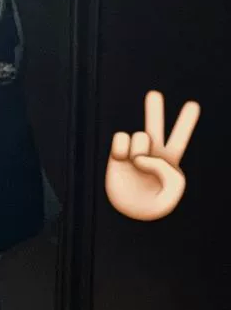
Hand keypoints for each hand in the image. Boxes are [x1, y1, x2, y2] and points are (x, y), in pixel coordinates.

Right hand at [104, 89, 199, 221]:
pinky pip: (120, 139)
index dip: (186, 121)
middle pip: (154, 126)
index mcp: (170, 161)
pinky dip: (122, 148)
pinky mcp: (116, 156)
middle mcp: (151, 153)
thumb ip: (165, 167)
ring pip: (140, 135)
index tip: (193, 105)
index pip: (179, 137)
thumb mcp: (174, 188)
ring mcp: (133, 153)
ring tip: (137, 165)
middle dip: (154, 110)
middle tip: (155, 94)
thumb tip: (141, 155)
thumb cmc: (155, 205)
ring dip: (140, 149)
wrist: (131, 215)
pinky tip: (122, 159)